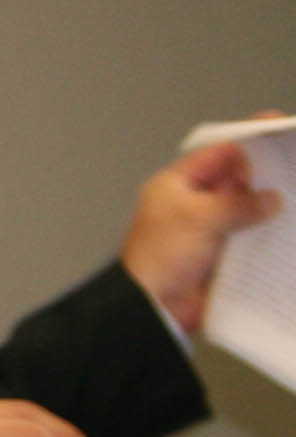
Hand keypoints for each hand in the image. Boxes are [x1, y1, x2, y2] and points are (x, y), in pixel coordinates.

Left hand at [121, 131, 283, 333]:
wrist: (154, 306)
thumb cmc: (159, 257)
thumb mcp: (197, 218)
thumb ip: (236, 204)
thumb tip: (271, 199)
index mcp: (178, 185)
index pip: (218, 153)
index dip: (248, 142)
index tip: (277, 129)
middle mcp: (196, 203)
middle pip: (239, 180)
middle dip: (267, 175)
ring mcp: (212, 228)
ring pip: (250, 209)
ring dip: (273, 207)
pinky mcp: (226, 253)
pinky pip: (254, 237)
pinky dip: (272, 234)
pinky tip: (293, 229)